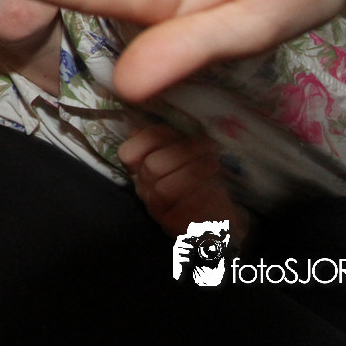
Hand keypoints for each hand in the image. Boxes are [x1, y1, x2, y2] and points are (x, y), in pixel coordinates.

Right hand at [120, 124, 249, 241]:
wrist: (214, 222)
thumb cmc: (198, 183)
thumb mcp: (183, 158)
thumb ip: (169, 141)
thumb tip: (157, 120)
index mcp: (141, 169)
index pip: (128, 153)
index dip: (149, 138)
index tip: (175, 133)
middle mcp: (145, 189)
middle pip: (152, 166)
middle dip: (182, 152)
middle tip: (206, 146)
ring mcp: (158, 209)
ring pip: (166, 187)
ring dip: (194, 171)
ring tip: (214, 164)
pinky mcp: (175, 225)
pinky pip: (185, 207)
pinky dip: (203, 192)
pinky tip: (216, 184)